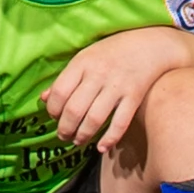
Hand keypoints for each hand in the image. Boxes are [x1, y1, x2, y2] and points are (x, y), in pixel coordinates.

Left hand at [38, 27, 190, 151]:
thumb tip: (43, 99)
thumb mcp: (85, 57)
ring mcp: (117, 86)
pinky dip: (109, 138)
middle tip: (63, 135)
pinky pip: (120, 123)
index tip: (53, 117)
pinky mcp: (134, 96)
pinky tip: (101, 147)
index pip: (59, 92)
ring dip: (83, 136)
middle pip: (74, 109)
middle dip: (65, 128)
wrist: (150, 45)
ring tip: (78, 141)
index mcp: (82, 63)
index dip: (52, 110)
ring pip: (94, 119)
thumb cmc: (112, 52)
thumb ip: (65, 78)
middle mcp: (98, 74)